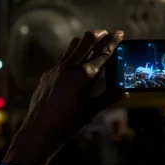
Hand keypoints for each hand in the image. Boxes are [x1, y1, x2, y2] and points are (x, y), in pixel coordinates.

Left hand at [8, 30, 125, 164]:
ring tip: (94, 41)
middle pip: (87, 40)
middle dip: (99, 34)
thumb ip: (109, 97)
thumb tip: (125, 92)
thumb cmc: (68, 123)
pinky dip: (73, 52)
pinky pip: (63, 56)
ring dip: (85, 40)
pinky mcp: (48, 73)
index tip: (120, 33)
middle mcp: (70, 67)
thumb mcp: (93, 109)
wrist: (40, 131)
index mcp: (85, 76)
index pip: (103, 52)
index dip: (113, 40)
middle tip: (108, 33)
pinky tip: (77, 58)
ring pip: (73, 45)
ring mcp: (57, 69)